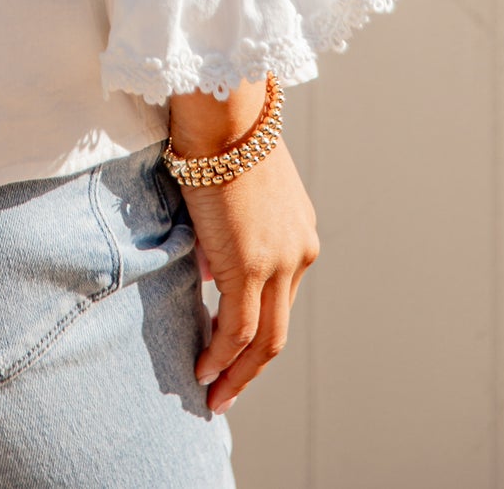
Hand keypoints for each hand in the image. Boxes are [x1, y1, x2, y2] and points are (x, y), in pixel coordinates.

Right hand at [167, 87, 319, 414]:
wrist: (222, 110)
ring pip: (264, 338)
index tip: (230, 348)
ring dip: (237, 372)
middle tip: (225, 391)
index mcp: (299, 233)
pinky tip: (204, 369)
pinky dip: (222, 356)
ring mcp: (280, 261)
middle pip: (278, 329)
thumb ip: (229, 236)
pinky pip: (238, 327)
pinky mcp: (253, 265)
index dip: (254, 328)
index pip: (279, 298)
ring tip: (213, 393)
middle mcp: (299, 252)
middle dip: (250, 366)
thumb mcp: (233, 192)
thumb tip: (214, 275)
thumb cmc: (218, 134)